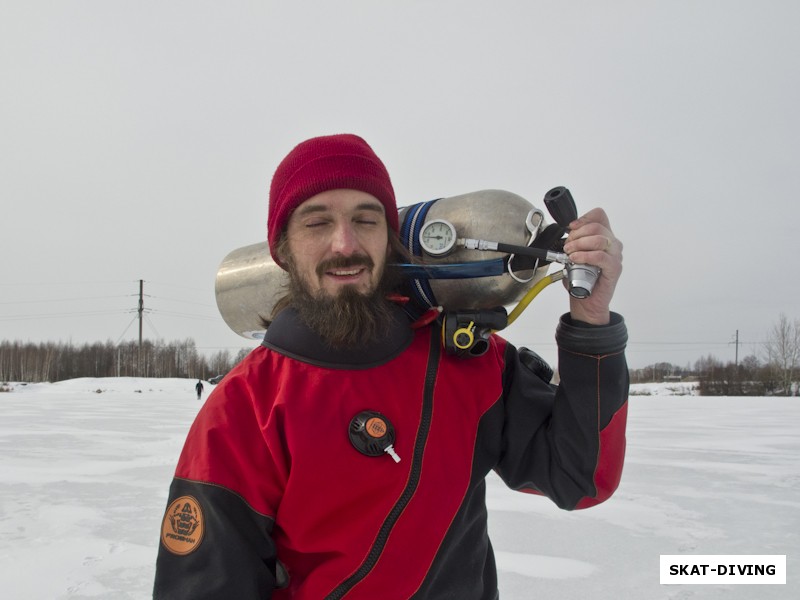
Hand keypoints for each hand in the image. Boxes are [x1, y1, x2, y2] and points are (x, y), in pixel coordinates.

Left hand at [561, 207, 622, 324]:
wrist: (586, 302)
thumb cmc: (581, 279)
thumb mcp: (573, 256)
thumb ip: (573, 244)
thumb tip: (564, 237)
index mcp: (604, 237)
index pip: (600, 216)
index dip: (584, 218)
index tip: (571, 227)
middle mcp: (612, 244)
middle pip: (596, 226)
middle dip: (577, 234)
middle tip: (567, 246)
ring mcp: (615, 256)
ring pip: (599, 239)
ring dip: (580, 244)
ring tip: (570, 253)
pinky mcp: (614, 268)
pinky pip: (601, 256)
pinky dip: (585, 255)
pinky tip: (575, 259)